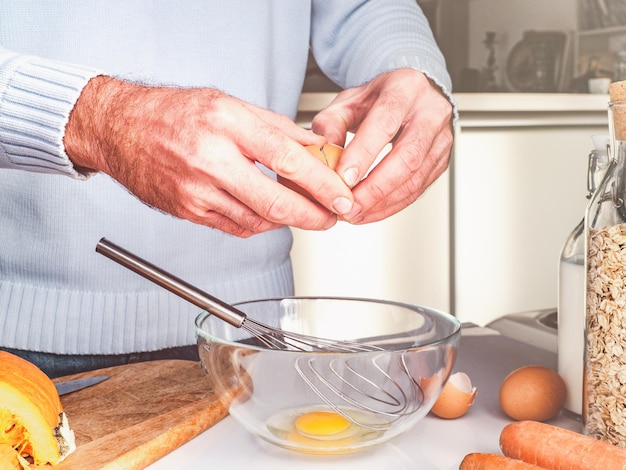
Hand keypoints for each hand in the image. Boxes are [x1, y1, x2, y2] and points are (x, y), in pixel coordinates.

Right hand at [64, 76, 353, 236]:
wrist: (121, 129)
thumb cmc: (174, 113)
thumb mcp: (230, 104)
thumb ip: (276, 128)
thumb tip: (316, 148)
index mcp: (227, 124)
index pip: (288, 159)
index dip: (322, 184)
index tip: (343, 197)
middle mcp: (211, 159)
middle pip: (275, 201)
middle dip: (313, 216)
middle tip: (331, 217)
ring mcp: (197, 190)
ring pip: (258, 221)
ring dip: (287, 220)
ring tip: (300, 209)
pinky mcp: (188, 211)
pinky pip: (236, 227)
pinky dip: (259, 223)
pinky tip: (267, 212)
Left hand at [311, 68, 452, 223]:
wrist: (412, 95)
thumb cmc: (380, 98)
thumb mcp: (349, 100)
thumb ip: (331, 123)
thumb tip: (324, 153)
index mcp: (405, 89)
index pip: (385, 123)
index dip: (364, 153)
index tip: (343, 178)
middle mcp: (430, 113)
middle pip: (407, 157)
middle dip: (375, 188)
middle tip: (349, 206)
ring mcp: (439, 140)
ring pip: (415, 179)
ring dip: (382, 203)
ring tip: (354, 213)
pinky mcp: (441, 162)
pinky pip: (417, 191)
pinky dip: (391, 206)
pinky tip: (369, 212)